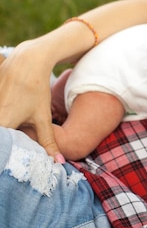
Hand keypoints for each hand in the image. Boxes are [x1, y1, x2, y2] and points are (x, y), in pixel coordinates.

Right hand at [0, 42, 63, 161]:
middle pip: (1, 137)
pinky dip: (3, 122)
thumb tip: (58, 162)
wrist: (27, 62)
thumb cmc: (36, 89)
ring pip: (0, 127)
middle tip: (15, 156)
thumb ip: (48, 141)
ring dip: (5, 132)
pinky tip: (10, 122)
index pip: (2, 146)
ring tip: (17, 131)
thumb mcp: (43, 117)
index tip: (11, 165)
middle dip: (8, 144)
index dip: (7, 155)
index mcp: (2, 122)